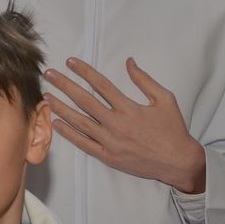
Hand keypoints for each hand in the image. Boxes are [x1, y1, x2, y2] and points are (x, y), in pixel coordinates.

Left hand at [44, 57, 205, 193]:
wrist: (178, 162)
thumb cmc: (173, 129)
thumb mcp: (165, 99)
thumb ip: (144, 80)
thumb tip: (129, 62)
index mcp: (129, 109)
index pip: (101, 85)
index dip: (84, 71)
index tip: (70, 62)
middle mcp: (116, 125)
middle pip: (84, 101)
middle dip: (65, 85)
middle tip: (49, 74)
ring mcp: (111, 142)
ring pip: (80, 122)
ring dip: (61, 108)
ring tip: (46, 97)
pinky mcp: (109, 157)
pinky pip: (84, 144)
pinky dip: (69, 134)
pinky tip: (57, 123)